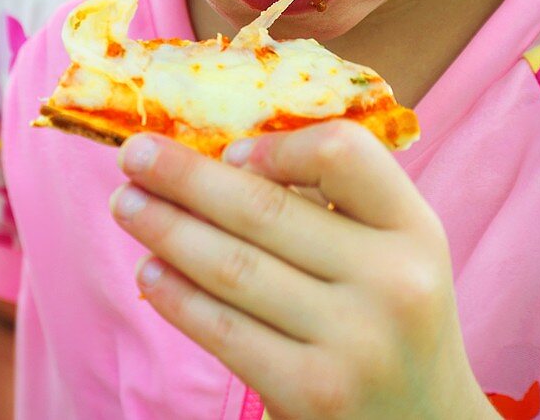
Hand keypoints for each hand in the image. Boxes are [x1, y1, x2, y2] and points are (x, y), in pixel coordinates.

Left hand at [109, 121, 498, 419]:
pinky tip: (150, 272)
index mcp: (414, 229)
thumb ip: (332, 202)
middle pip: (266, 208)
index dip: (274, 144)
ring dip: (166, 229)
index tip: (226, 149)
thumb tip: (220, 158)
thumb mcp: (391, 249)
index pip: (343, 153)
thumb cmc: (392, 316)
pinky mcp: (311, 396)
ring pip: (233, 266)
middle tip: (133, 154)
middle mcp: (393, 282)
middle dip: (186, 177)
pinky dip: (177, 296)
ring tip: (125, 205)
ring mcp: (353, 343)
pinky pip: (226, 331)